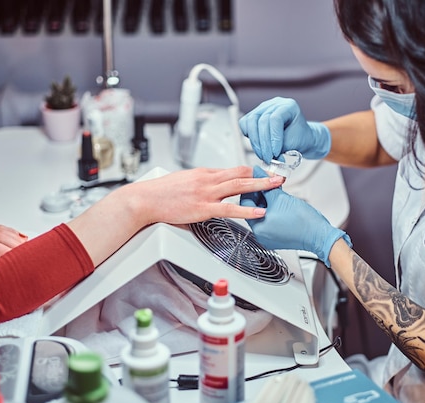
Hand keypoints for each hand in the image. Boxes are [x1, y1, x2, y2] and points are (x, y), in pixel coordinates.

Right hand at [67, 165, 284, 266]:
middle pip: (241, 173)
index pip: (234, 168)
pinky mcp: (202, 208)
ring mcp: (206, 193)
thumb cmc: (161, 193)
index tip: (265, 173)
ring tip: (277, 186)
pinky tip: (259, 211)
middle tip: (279, 175)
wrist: (144, 199)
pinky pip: (230, 208)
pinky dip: (247, 209)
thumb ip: (202, 183)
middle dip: (263, 174)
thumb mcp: (184, 181)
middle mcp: (207, 179)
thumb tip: (215, 186)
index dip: (252, 171)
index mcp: (204, 173)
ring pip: (239, 186)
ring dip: (261, 186)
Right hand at [239, 97, 331, 163]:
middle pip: (262, 120)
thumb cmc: (298, 138)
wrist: (299, 136)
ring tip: (262, 155)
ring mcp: (263, 108)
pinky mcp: (255, 115)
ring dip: (255, 142)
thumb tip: (268, 156)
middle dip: (263, 144)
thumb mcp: (294, 143)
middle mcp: (275, 104)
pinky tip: (257, 145)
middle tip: (267, 158)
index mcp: (289, 106)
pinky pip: (245, 123)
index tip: (275, 153)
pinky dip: (249, 135)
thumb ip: (280, 147)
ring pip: (251, 121)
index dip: (273, 138)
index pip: (275, 119)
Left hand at [240, 167, 349, 266]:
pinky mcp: (278, 237)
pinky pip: (271, 221)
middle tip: (268, 184)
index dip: (251, 189)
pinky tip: (281, 203)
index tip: (258, 180)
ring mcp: (269, 237)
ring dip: (268, 202)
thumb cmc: (303, 221)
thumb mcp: (281, 198)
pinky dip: (274, 210)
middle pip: (254, 209)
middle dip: (261, 195)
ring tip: (277, 193)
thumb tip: (258, 174)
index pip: (245, 203)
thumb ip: (266, 184)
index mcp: (258, 227)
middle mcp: (261, 235)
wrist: (319, 235)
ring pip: (263, 214)